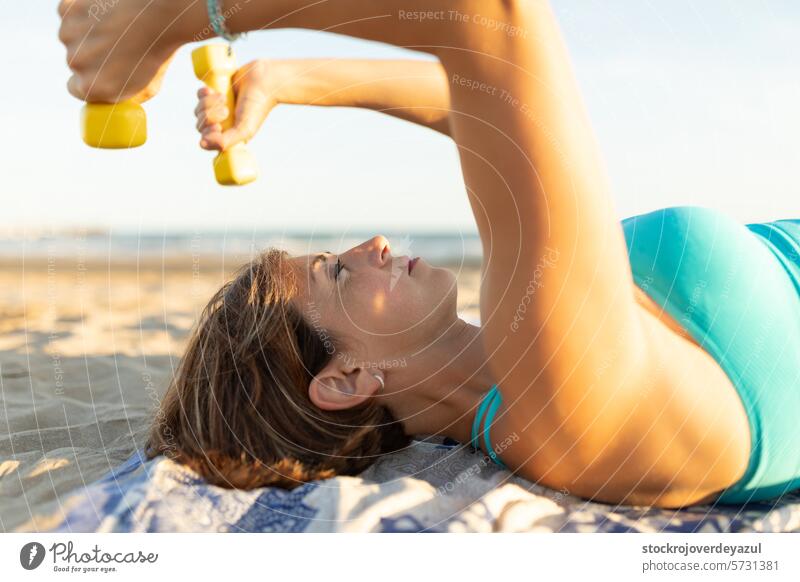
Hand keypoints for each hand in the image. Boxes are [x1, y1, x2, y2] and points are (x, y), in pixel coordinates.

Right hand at [57, 0, 187, 102]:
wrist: (159, 14)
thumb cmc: (158, 50)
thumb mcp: (148, 87)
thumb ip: (126, 97)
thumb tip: (116, 99)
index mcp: (92, 88)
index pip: (76, 88)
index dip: (91, 77)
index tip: (103, 69)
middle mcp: (76, 64)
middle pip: (75, 61)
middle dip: (93, 54)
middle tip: (119, 43)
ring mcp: (68, 36)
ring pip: (72, 36)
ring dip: (88, 32)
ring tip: (115, 26)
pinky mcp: (67, 10)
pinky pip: (71, 14)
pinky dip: (85, 12)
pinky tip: (107, 11)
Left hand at [195, 60, 278, 150]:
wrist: (262, 80)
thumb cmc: (257, 107)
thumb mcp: (244, 130)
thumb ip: (226, 141)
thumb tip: (202, 143)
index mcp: (229, 136)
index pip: (206, 142)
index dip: (207, 134)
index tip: (218, 127)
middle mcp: (222, 124)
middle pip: (200, 126)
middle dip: (210, 116)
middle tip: (226, 111)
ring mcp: (216, 108)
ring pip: (198, 111)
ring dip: (208, 103)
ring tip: (224, 98)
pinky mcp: (214, 93)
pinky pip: (199, 96)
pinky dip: (204, 93)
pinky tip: (213, 90)